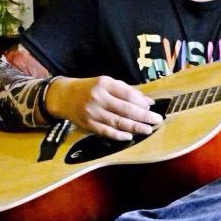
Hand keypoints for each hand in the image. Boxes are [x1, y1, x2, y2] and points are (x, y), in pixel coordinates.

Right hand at [45, 76, 163, 140]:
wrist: (64, 96)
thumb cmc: (90, 89)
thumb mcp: (107, 84)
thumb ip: (127, 91)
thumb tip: (148, 101)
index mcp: (105, 84)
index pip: (127, 94)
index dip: (141, 102)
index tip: (152, 107)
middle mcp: (98, 97)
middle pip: (125, 109)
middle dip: (143, 116)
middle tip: (157, 120)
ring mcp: (92, 112)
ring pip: (117, 122)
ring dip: (135, 127)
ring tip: (147, 129)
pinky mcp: (88, 124)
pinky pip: (106, 131)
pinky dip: (119, 135)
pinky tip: (130, 136)